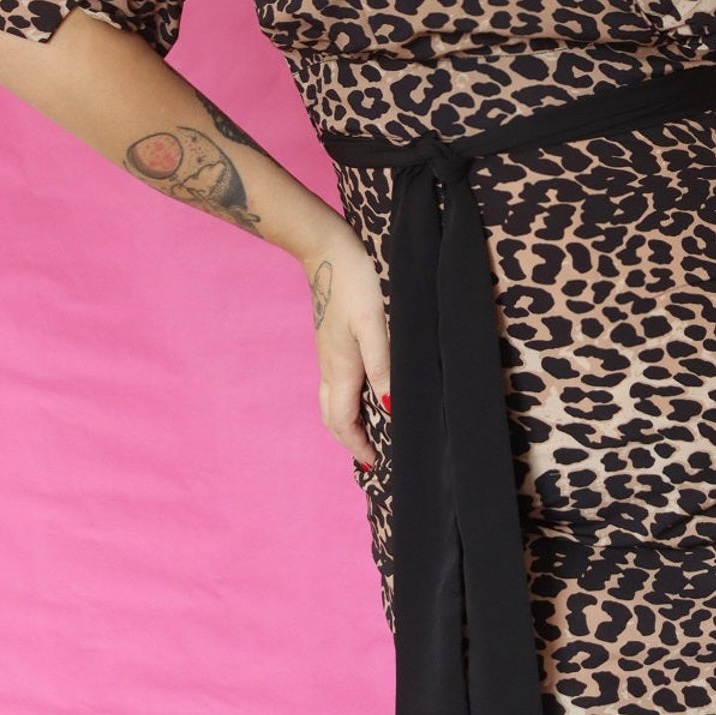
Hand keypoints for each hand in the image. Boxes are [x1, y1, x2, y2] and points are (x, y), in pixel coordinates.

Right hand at [302, 220, 389, 471]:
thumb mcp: (374, 324)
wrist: (326, 249)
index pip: (343, 422)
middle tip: (371, 455)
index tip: (374, 464)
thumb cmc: (355, 282)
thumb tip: (389, 409)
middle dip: (349, 440)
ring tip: (370, 430)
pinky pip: (336, 382)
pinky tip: (365, 390)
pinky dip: (348, 399)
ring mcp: (327, 352)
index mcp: (341, 368)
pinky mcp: (331, 339)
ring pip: (333, 399)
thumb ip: (383, 366)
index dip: (358, 446)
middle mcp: (330, 365)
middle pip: (332, 416)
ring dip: (347, 421)